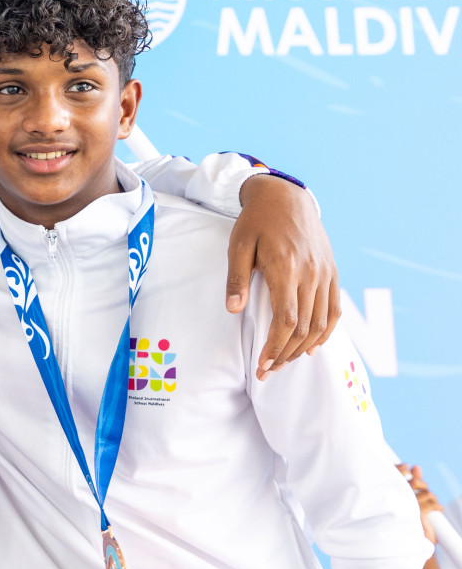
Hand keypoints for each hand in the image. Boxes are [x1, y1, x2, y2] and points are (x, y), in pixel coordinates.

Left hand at [228, 174, 339, 378]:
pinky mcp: (332, 272)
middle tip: (267, 371)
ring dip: (303, 348)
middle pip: (304, 327)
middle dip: (285, 354)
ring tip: (283, 362)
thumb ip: (236, 278)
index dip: (276, 347)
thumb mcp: (238, 245)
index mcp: (287, 268)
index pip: (286, 320)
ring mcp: (326, 273)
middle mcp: (312, 274)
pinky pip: (334, 309)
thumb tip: (233, 310)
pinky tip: (312, 346)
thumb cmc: (255, 222)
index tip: (262, 365)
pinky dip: (326, 332)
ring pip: (322, 322)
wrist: (286, 197)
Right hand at [401, 464, 440, 542]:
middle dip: (423, 486)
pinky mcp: (419, 512)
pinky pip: (434, 504)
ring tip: (429, 506)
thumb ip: (411, 479)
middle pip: (416, 482)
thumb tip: (416, 467)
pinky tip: (435, 511)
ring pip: (428, 494)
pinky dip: (437, 507)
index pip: (397, 471)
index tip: (408, 468)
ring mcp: (408, 503)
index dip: (404, 469)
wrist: (403, 540)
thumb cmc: (403, 517)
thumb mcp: (407, 495)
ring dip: (431, 499)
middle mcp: (397, 495)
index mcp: (389, 490)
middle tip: (423, 493)